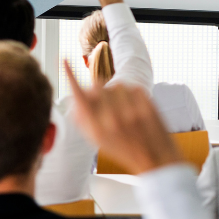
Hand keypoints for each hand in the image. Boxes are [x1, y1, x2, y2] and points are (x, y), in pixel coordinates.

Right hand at [63, 60, 181, 173]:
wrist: (156, 159)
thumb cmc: (123, 149)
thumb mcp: (97, 140)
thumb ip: (83, 119)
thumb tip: (74, 98)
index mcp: (96, 129)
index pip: (78, 96)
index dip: (69, 75)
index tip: (63, 59)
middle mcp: (112, 120)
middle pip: (97, 85)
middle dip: (98, 89)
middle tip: (104, 101)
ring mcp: (131, 111)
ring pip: (116, 84)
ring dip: (117, 92)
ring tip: (123, 109)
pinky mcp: (147, 104)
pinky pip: (133, 87)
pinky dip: (132, 95)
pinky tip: (135, 109)